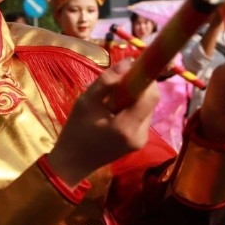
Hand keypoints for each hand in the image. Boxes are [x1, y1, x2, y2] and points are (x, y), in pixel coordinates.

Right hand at [48, 59, 158, 185]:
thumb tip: (128, 62)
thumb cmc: (75, 131)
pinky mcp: (139, 141)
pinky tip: (113, 111)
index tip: (133, 67)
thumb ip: (106, 81)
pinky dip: (131, 108)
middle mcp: (141, 134)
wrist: (73, 163)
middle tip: (117, 82)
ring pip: (147, 107)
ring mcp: (142, 139)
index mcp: (126, 126)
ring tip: (111, 98)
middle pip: (151, 101)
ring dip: (134, 97)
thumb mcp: (85, 101)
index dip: (146, 77)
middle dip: (138, 86)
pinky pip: (141, 117)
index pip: (151, 95)